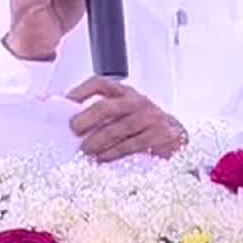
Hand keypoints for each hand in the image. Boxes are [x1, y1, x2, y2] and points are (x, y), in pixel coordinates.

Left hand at [67, 77, 187, 162]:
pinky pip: (132, 144)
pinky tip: (103, 158)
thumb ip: (101, 115)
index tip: (67, 101)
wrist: (175, 136)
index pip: (100, 84)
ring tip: (86, 150)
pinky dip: (114, 152)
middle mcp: (136, 102)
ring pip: (118, 128)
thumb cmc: (143, 125)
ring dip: (99, 140)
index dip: (81, 91)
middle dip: (87, 118)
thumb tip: (67, 120)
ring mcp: (149, 117)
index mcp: (124, 93)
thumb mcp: (124, 113)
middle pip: (107, 106)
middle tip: (74, 129)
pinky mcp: (159, 134)